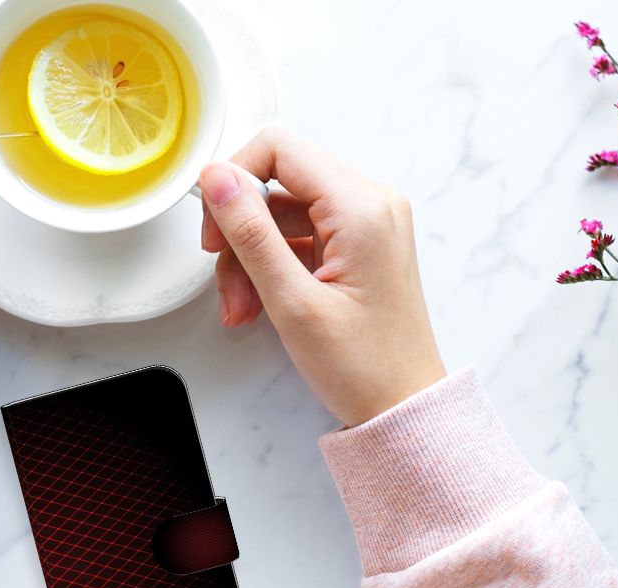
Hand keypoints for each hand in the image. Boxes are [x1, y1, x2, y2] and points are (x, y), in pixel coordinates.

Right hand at [199, 128, 444, 426]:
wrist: (403, 408)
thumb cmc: (363, 366)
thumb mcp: (292, 301)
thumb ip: (251, 233)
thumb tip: (216, 177)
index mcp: (362, 207)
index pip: (279, 149)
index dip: (234, 179)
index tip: (213, 226)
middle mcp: (370, 203)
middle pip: (278, 182)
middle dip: (240, 230)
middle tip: (224, 278)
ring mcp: (366, 224)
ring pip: (282, 214)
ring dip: (250, 257)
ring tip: (241, 308)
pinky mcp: (358, 245)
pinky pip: (299, 237)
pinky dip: (271, 267)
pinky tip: (258, 306)